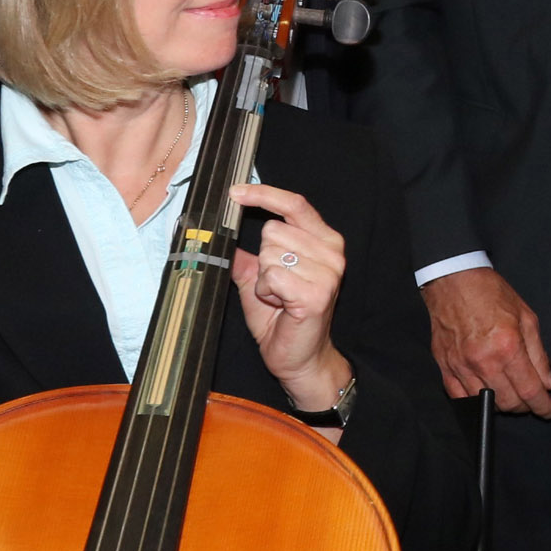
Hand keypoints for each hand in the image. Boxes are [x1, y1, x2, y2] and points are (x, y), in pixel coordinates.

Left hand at [230, 179, 353, 413]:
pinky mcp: (316, 294)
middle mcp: (332, 252)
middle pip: (273, 231)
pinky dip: (266, 292)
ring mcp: (328, 273)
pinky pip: (271, 276)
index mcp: (324, 240)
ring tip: (278, 297)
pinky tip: (280, 305)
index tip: (235, 192)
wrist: (299, 358)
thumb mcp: (260, 278)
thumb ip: (247, 254)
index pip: (294, 204)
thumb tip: (218, 231)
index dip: (263, 195)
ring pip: (269, 254)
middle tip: (275, 286)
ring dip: (264, 279)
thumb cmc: (282, 318)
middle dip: (262, 259)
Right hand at [423, 266, 550, 414]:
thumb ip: (538, 355)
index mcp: (507, 347)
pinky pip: (459, 397)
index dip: (543, 406)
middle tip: (531, 399)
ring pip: (485, 403)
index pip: (530, 390)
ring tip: (510, 395)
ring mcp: (461, 366)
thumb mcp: (527, 318)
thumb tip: (548, 383)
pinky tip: (486, 394)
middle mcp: (483, 361)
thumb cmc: (491, 294)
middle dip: (524, 407)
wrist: (454, 281)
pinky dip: (475, 401)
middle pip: (509, 402)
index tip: (548, 411)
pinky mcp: (445, 366)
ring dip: (502, 404)